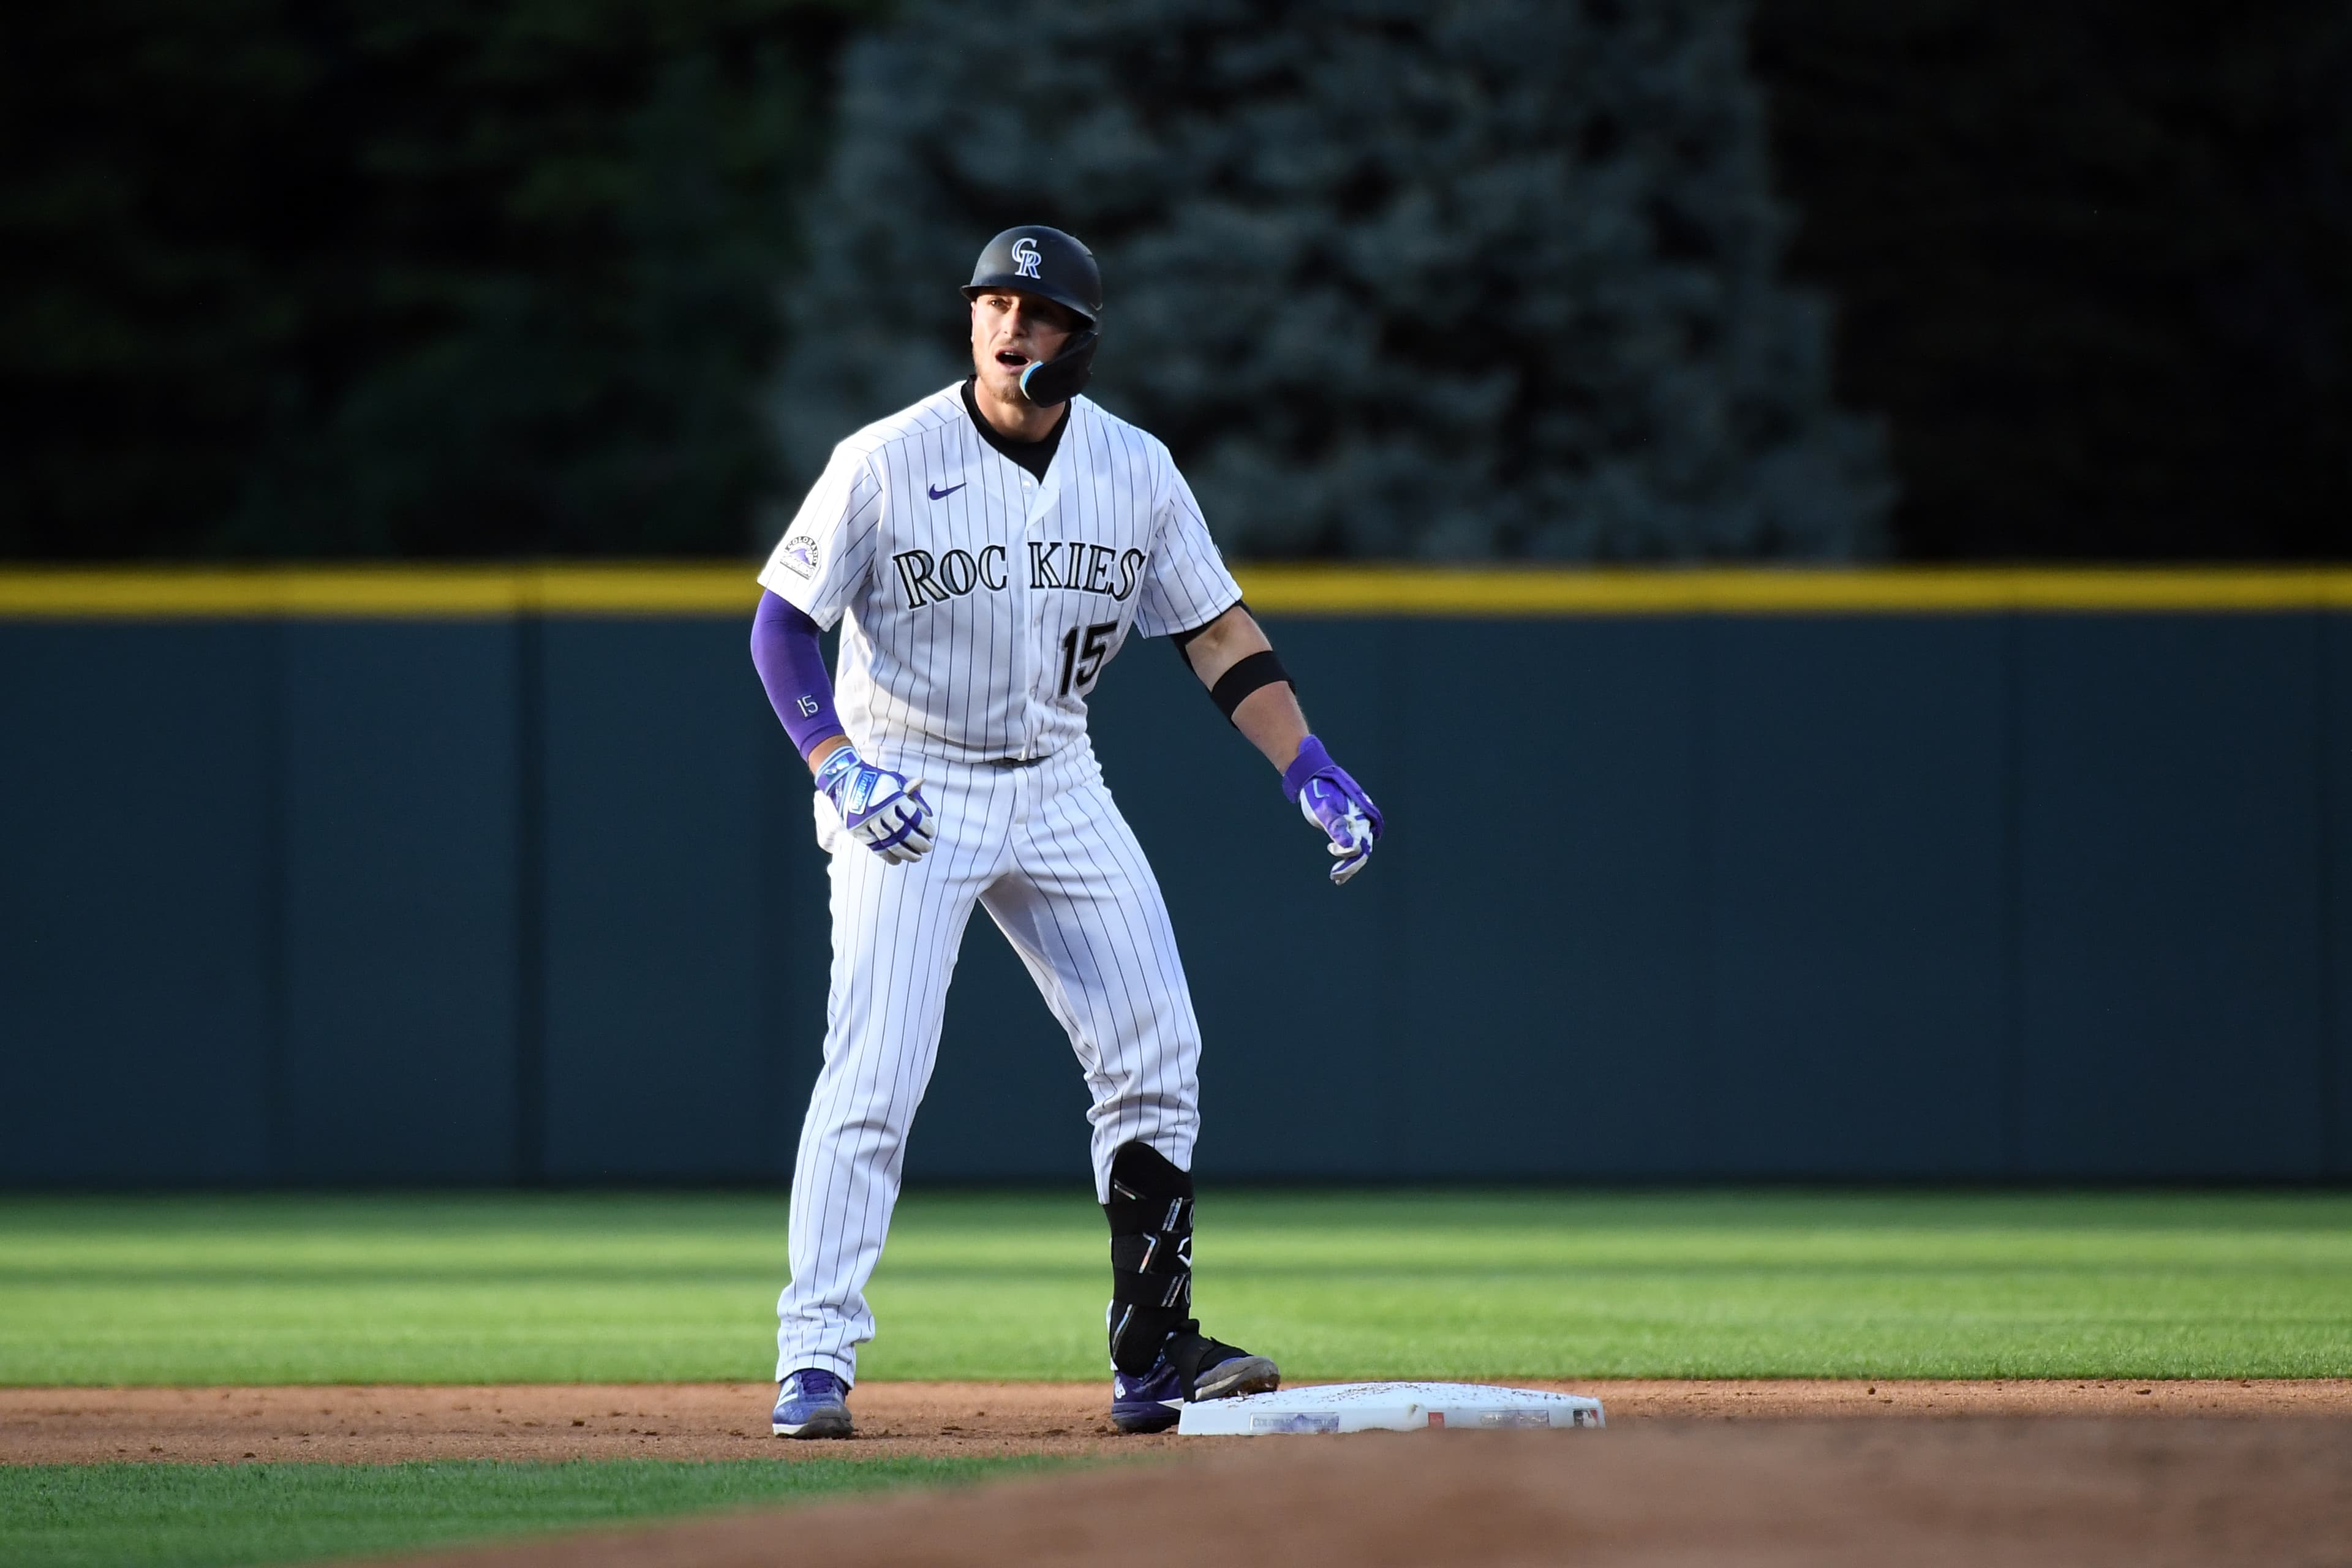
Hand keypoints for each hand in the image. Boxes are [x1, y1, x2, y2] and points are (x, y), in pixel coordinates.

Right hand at [815, 746, 936, 863]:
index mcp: (893, 797)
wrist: (845, 780)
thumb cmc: (875, 781)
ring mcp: (869, 822)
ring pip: (890, 843)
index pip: (914, 816)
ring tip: (917, 858)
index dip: (925, 827)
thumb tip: (929, 812)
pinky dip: (887, 856)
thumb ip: (912, 795)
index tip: (932, 833)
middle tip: (928, 848)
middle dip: (919, 843)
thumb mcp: (894, 781)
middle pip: (904, 832)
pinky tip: (897, 861)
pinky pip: (875, 847)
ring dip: (906, 853)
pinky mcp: (859, 830)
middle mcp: (882, 810)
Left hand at [1281, 735, 1382, 884]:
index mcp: (1360, 816)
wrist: (1312, 777)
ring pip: (1359, 849)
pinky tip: (1337, 869)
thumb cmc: (1317, 791)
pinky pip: (1351, 845)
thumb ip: (1336, 827)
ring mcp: (1355, 823)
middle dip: (1351, 866)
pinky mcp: (1347, 825)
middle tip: (1336, 877)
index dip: (1351, 858)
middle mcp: (1362, 821)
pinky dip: (1346, 857)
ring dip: (1349, 865)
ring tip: (1336, 877)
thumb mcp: (1324, 809)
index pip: (1361, 845)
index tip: (1334, 859)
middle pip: (1363, 850)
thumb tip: (1349, 847)